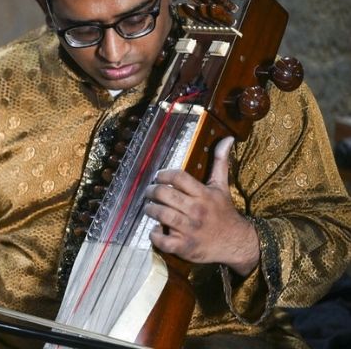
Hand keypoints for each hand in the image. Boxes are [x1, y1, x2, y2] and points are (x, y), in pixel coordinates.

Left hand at [144, 137, 259, 275]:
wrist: (237, 243)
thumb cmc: (224, 212)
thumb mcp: (221, 186)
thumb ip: (220, 162)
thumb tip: (227, 139)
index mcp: (204, 194)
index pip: (178, 177)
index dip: (163, 174)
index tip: (158, 177)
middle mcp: (197, 210)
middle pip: (165, 194)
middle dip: (152, 191)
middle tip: (149, 192)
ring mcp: (190, 229)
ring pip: (161, 214)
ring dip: (150, 209)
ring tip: (149, 207)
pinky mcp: (185, 246)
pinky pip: (163, 240)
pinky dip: (154, 234)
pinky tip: (155, 229)